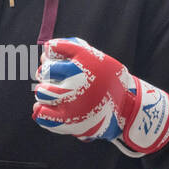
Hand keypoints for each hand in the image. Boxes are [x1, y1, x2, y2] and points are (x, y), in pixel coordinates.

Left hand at [32, 37, 168, 156]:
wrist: (126, 108)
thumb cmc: (106, 78)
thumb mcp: (94, 56)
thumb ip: (70, 47)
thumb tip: (44, 54)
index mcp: (85, 60)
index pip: (51, 50)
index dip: (51, 55)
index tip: (58, 62)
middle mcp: (78, 80)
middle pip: (44, 72)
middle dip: (47, 74)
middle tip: (57, 79)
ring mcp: (72, 102)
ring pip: (41, 92)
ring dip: (44, 92)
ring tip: (57, 94)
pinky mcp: (69, 121)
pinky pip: (42, 115)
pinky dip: (41, 110)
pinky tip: (49, 107)